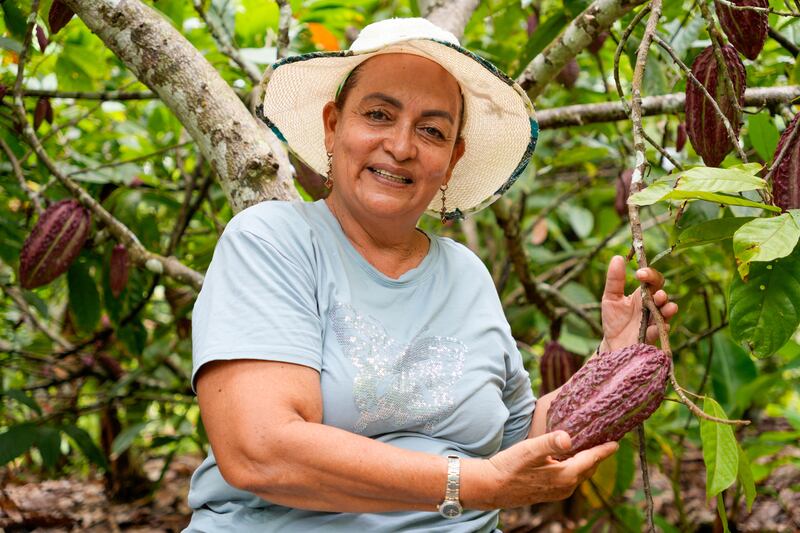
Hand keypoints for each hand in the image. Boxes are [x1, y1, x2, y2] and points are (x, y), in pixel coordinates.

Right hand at [476, 431, 616, 508]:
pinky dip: (575, 467)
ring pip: (579, 474)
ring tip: (591, 448)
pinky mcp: (549, 492)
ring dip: (587, 462)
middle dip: (598, 456)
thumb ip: (550, 442)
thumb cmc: (509, 466)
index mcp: (565, 475)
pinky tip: (570, 459)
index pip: (591, 459)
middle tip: (606, 441)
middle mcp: (566, 487)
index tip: (617, 442)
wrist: (491, 487)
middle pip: (588, 468)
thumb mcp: (529, 450)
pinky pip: (570, 478)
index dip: (604, 450)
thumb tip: (569, 437)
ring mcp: (558, 492)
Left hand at [601, 255, 677, 350]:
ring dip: (667, 306)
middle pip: (662, 292)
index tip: (639, 274)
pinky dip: (661, 328)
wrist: (612, 343)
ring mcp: (654, 320)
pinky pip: (660, 331)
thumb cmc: (613, 319)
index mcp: (642, 294)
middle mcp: (652, 305)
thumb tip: (617, 258)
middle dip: (660, 290)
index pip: (652, 280)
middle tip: (655, 291)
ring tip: (662, 302)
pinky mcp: (653, 335)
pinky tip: (661, 326)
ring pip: (667, 311)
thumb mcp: (610, 297)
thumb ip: (614, 279)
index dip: (649, 274)